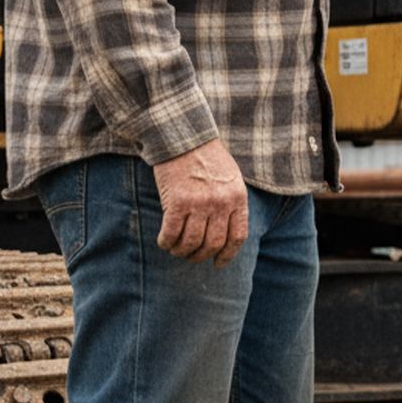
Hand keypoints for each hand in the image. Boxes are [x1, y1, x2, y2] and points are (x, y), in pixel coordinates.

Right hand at [152, 139, 248, 266]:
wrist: (185, 138)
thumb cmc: (207, 158)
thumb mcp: (230, 179)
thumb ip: (230, 203)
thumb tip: (224, 234)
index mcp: (238, 198)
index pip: (237, 237)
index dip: (227, 255)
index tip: (217, 264)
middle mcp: (221, 203)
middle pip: (213, 244)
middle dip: (200, 256)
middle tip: (190, 256)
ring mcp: (200, 203)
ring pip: (191, 243)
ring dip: (181, 251)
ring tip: (176, 249)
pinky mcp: (177, 202)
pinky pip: (171, 233)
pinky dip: (166, 242)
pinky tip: (164, 241)